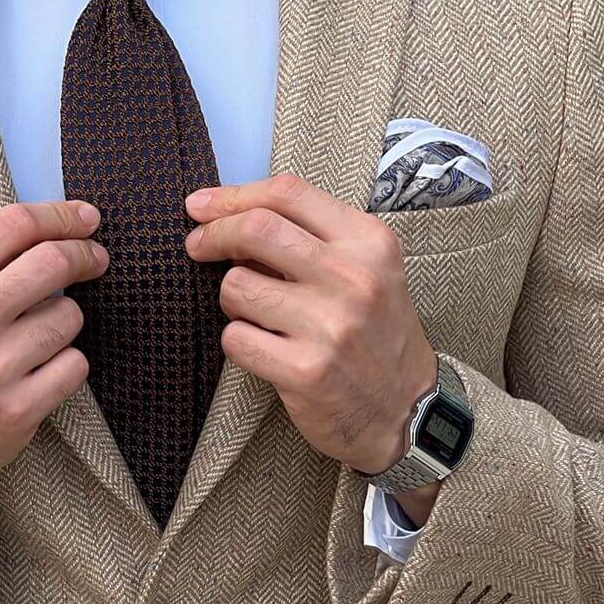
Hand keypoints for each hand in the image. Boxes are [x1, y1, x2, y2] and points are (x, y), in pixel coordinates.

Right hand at [0, 201, 107, 511]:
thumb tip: (50, 236)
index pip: (14, 225)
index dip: (60, 215)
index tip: (86, 219)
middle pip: (52, 263)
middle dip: (84, 256)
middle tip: (93, 260)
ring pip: (68, 317)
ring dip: (65, 321)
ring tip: (38, 335)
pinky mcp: (18, 411)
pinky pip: (74, 366)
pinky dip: (66, 364)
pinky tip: (41, 371)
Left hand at [183, 172, 439, 494]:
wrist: (405, 410)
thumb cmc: (376, 334)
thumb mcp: (368, 270)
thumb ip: (314, 239)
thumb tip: (232, 216)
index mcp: (369, 242)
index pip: (288, 194)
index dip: (234, 196)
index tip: (202, 205)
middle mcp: (353, 278)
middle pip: (257, 229)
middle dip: (214, 234)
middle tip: (197, 246)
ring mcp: (330, 327)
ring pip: (237, 286)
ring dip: (232, 297)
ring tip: (253, 312)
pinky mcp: (305, 372)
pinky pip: (236, 338)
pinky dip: (237, 340)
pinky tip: (260, 346)